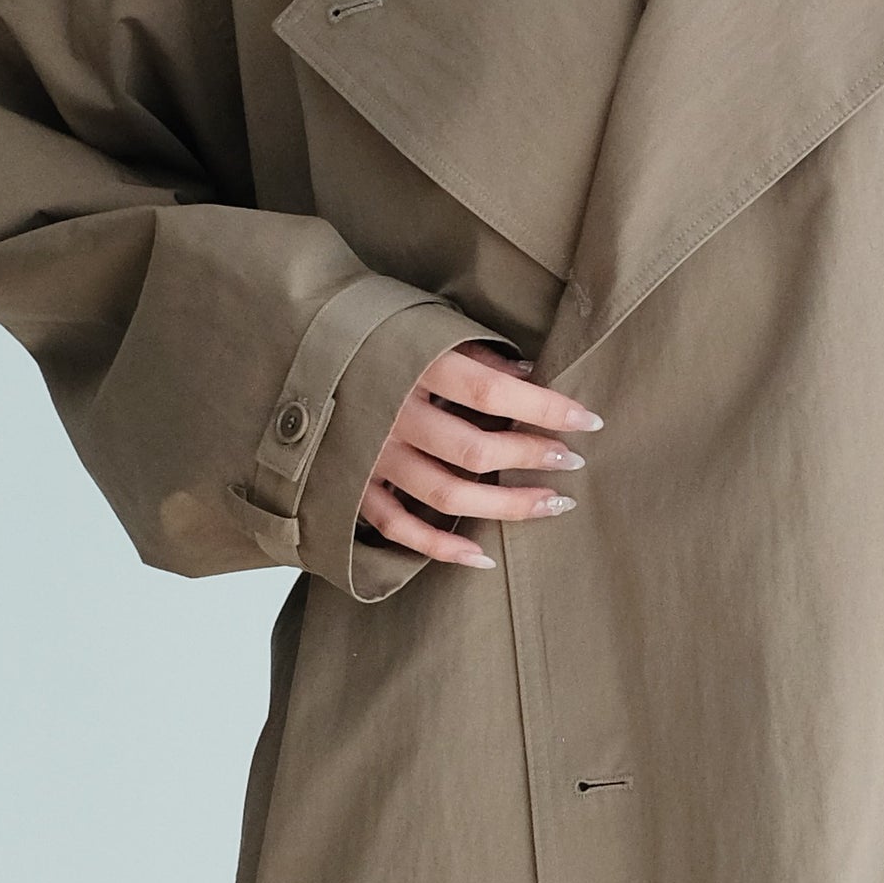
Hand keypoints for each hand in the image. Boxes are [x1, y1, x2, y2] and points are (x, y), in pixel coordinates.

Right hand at [361, 339, 601, 571]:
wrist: (294, 347)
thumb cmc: (371, 334)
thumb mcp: (423, 326)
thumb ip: (475, 354)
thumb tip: (530, 375)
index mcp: (413, 365)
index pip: (491, 393)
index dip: (545, 409)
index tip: (589, 421)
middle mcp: (392, 414)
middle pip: (474, 449)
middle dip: (531, 455)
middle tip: (570, 461)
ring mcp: (371, 456)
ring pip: (446, 494)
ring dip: (505, 505)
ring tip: (551, 503)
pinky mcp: (353, 486)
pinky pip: (399, 529)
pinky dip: (440, 547)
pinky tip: (483, 556)